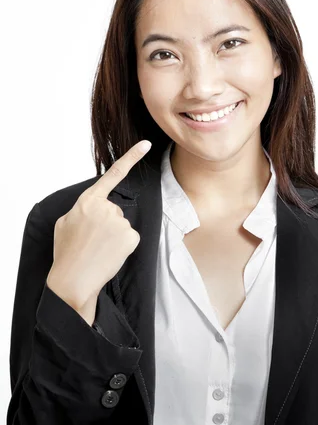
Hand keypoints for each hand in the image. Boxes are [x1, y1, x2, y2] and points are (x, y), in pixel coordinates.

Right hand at [46, 140, 151, 324]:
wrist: (73, 279)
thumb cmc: (67, 252)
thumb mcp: (65, 223)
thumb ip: (82, 210)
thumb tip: (94, 211)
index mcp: (88, 201)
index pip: (113, 175)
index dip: (131, 158)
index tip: (146, 144)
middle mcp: (106, 207)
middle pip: (115, 210)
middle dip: (107, 223)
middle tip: (92, 240)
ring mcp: (120, 221)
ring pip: (123, 225)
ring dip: (114, 236)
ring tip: (98, 249)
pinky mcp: (131, 236)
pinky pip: (130, 238)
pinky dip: (123, 246)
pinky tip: (109, 254)